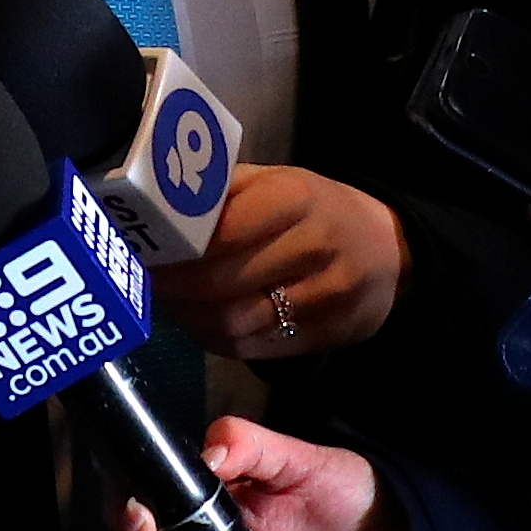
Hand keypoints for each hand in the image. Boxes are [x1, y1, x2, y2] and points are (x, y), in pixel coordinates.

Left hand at [157, 165, 406, 360]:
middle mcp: (315, 248)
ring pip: (236, 323)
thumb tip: (149, 205)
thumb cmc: (314, 208)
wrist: (390, 250)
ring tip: (168, 303)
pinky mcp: (329, 338)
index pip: (220, 232)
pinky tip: (200, 322)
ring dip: (188, 317)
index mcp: (295, 198)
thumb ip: (219, 193)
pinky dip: (215, 338)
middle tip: (143, 282)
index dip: (173, 248)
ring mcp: (327, 299)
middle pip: (222, 283)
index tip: (140, 251)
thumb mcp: (273, 182)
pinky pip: (254, 348)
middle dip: (172, 287)